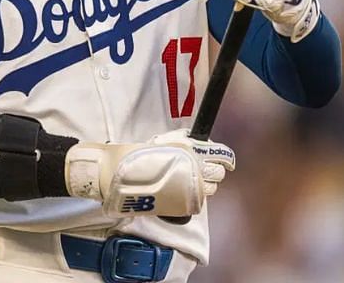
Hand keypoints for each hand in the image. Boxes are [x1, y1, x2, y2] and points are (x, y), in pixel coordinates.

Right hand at [65, 132, 235, 217]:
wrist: (116, 173)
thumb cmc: (137, 155)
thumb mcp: (164, 140)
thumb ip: (185, 142)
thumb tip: (201, 144)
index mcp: (189, 149)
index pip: (222, 155)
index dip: (227, 158)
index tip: (227, 161)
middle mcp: (191, 168)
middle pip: (218, 174)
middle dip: (214, 172)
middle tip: (203, 170)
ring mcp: (185, 186)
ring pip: (210, 189)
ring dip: (204, 185)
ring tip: (189, 181)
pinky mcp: (178, 203)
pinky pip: (197, 201)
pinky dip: (195, 197)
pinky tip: (183, 191)